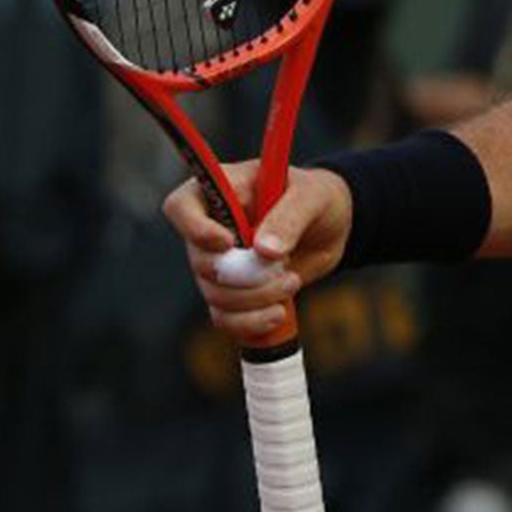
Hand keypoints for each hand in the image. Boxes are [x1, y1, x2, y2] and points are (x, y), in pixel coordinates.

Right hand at [162, 161, 354, 343]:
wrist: (330, 228)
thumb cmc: (316, 199)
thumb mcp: (311, 197)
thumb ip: (289, 217)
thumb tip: (265, 250)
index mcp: (221, 190)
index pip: (181, 206)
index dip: (195, 228)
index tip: (229, 242)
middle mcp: (210, 227)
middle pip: (201, 262)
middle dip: (245, 274)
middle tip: (285, 266)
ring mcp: (217, 263)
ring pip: (215, 294)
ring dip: (255, 298)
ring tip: (292, 282)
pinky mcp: (232, 292)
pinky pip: (224, 317)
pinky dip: (250, 321)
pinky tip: (277, 313)